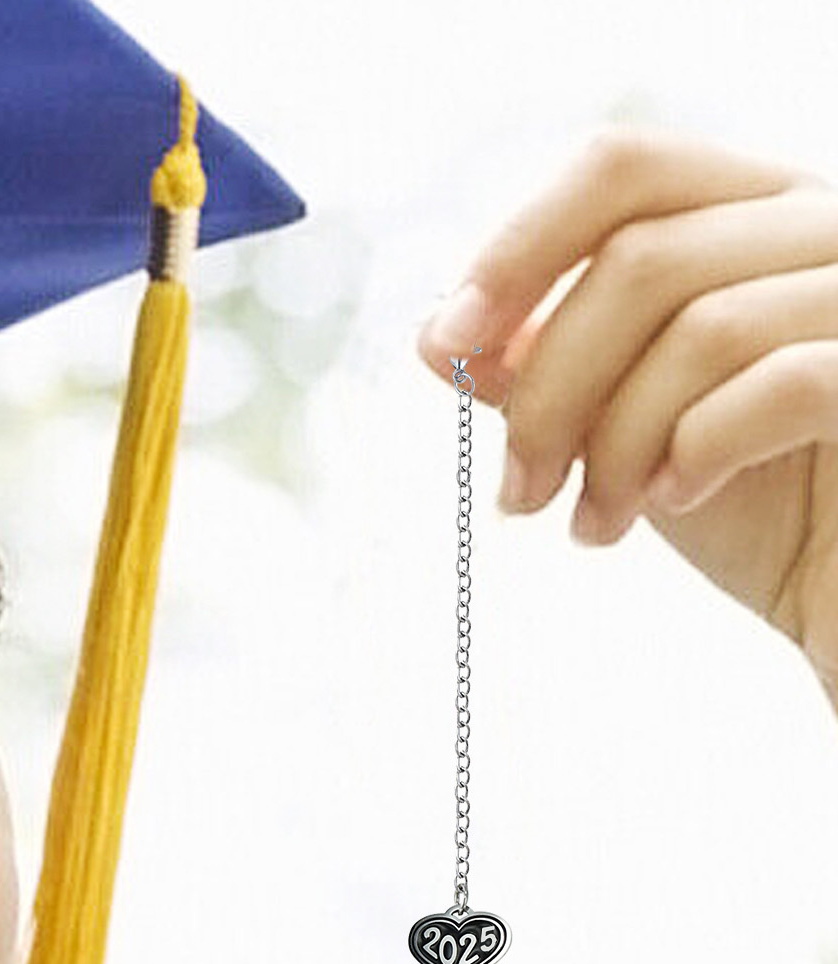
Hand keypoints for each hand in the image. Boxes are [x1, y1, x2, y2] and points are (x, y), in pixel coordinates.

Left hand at [414, 125, 837, 708]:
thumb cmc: (751, 504)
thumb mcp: (627, 428)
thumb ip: (547, 371)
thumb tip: (434, 335)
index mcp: (751, 216)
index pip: (622, 170)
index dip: (518, 248)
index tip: (449, 344)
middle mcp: (826, 226)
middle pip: (640, 260)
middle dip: (550, 391)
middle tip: (521, 493)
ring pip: (703, 328)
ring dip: (614, 444)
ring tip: (594, 525)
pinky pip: (783, 383)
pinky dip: (700, 448)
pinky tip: (673, 502)